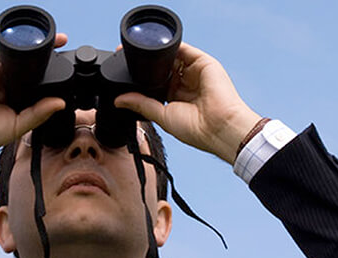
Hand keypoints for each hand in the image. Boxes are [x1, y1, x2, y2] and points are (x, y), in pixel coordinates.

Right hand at [0, 34, 68, 169]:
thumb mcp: (19, 125)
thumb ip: (39, 113)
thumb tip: (60, 102)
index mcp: (11, 96)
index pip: (31, 81)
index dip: (46, 73)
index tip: (65, 67)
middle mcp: (2, 82)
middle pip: (25, 65)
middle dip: (42, 57)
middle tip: (61, 48)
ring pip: (14, 55)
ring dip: (31, 47)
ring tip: (51, 44)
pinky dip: (12, 44)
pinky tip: (27, 45)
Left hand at [114, 42, 261, 164]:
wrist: (218, 126)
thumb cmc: (196, 129)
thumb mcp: (161, 116)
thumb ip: (141, 104)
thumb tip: (119, 100)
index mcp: (176, 98)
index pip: (156, 82)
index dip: (141, 77)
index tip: (125, 72)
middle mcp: (185, 83)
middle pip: (163, 68)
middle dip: (147, 64)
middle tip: (127, 58)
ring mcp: (194, 72)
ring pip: (171, 57)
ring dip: (156, 55)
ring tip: (138, 53)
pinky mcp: (203, 63)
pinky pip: (184, 49)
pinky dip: (170, 47)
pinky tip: (157, 49)